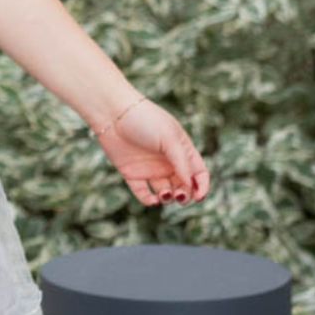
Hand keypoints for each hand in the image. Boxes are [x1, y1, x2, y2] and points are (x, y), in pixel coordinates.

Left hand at [94, 96, 210, 207]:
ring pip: (165, 192)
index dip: (202, 186)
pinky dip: (148, 200)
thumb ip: (182, 162)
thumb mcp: (169, 138)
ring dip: (168, 198)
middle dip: (185, 195)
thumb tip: (191, 185)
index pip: (198, 172)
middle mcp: (168, 161)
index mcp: (182, 150)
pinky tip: (152, 200)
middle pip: (183, 186)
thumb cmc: (145, 120)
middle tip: (179, 195)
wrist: (112, 113)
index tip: (199, 196)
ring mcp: (150, 168)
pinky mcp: (131, 173)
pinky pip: (142, 192)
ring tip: (164, 194)